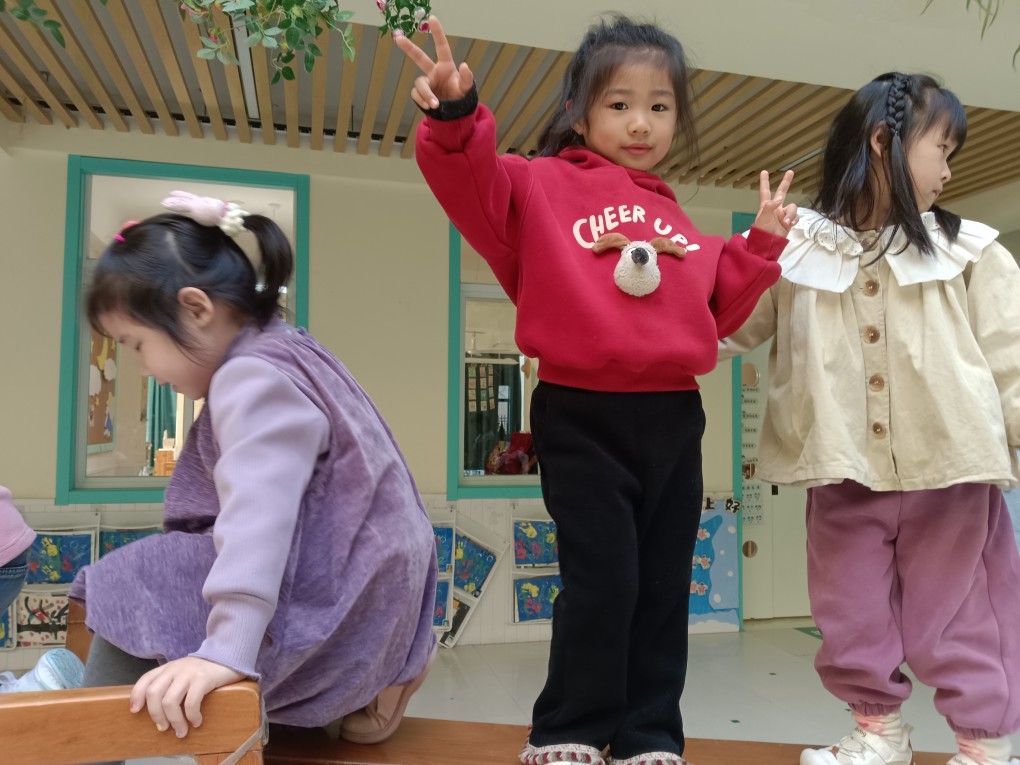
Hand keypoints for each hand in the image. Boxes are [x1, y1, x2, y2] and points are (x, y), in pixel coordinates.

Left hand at [130, 656, 245, 737]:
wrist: (229, 658)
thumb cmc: (204, 671)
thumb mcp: (183, 673)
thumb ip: (170, 685)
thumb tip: (158, 712)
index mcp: (168, 668)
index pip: (145, 680)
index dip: (137, 696)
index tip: (135, 711)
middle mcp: (175, 669)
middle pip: (154, 693)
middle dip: (156, 715)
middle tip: (163, 727)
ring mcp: (189, 673)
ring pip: (170, 701)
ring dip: (174, 721)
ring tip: (181, 731)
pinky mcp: (203, 678)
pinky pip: (191, 702)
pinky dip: (192, 716)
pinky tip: (196, 721)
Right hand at [394, 15, 473, 108]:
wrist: (454, 112)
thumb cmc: (460, 95)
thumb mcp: (466, 88)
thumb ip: (467, 77)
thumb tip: (464, 65)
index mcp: (446, 66)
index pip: (441, 47)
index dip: (437, 33)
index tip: (432, 18)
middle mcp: (434, 72)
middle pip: (419, 57)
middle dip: (409, 48)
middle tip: (398, 38)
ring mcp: (427, 83)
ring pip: (420, 83)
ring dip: (426, 94)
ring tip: (435, 104)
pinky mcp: (421, 94)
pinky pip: (417, 95)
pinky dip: (422, 101)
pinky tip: (430, 107)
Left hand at [753, 170, 798, 236]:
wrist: (768, 244)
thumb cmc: (763, 230)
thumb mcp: (764, 217)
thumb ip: (771, 205)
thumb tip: (780, 198)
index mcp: (766, 206)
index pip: (765, 191)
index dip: (765, 182)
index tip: (764, 172)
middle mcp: (775, 208)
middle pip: (782, 192)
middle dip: (786, 182)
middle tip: (790, 172)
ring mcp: (783, 214)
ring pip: (792, 207)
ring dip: (791, 213)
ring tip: (786, 221)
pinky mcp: (789, 222)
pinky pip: (796, 216)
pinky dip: (794, 219)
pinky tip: (790, 224)